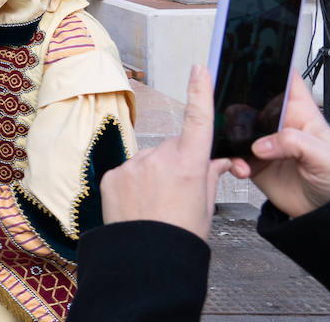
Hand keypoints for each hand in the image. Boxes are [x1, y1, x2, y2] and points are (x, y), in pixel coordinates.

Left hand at [99, 65, 230, 240]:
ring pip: (150, 159)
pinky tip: (138, 204)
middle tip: (180, 191)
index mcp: (190, 165)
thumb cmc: (181, 236)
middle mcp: (160, 159)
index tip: (199, 68)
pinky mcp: (113, 174)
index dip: (200, 91)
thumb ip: (209, 176)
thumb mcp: (205, 206)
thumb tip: (216, 161)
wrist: (146, 260)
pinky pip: (129, 171)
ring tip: (157, 203)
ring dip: (155, 173)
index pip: (199, 120)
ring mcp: (133, 165)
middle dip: (179, 160)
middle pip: (174, 147)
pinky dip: (134, 183)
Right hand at [230, 76, 329, 217]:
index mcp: (298, 111)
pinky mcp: (251, 160)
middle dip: (236, 103)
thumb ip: (295, 143)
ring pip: (236, 126)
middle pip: (251, 100)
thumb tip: (262, 144)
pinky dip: (231, 161)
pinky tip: (241, 168)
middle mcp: (277, 123)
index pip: (284, 80)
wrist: (324, 211)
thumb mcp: (325, 156)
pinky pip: (232, 155)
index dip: (269, 69)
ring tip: (236, 147)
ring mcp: (262, 141)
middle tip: (230, 113)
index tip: (248, 68)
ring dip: (230, 135)